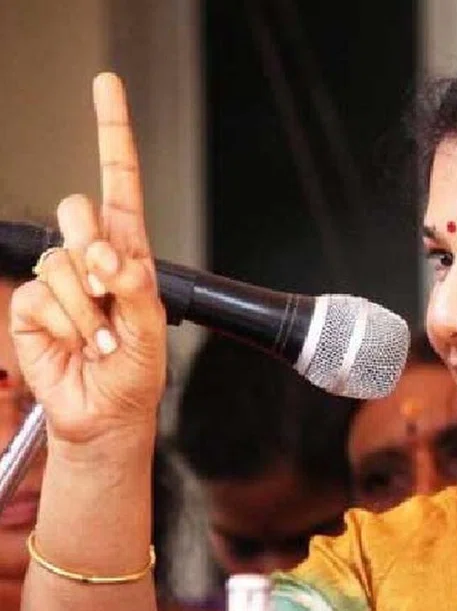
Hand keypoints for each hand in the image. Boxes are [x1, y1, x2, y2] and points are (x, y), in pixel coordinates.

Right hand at [10, 73, 165, 452]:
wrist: (105, 412)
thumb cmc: (137, 371)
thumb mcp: (153, 331)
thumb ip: (137, 290)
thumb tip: (110, 258)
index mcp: (129, 249)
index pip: (120, 180)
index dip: (112, 131)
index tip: (105, 83)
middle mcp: (92, 254)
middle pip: (79, 209)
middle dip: (97, 250)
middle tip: (112, 293)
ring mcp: (60, 276)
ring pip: (62, 258)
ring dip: (90, 308)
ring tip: (103, 337)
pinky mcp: (33, 302)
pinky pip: (43, 293)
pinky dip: (68, 324)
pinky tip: (78, 344)